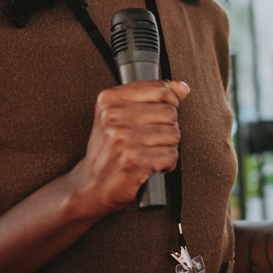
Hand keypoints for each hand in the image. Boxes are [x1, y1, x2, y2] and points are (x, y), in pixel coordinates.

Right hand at [69, 80, 189, 214]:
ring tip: (150, 152)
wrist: (91, 185)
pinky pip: (171, 155)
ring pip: (173, 134)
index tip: (162, 113)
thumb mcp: (120, 115)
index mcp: (110, 99)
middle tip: (151, 139)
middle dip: (167, 128)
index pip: (160, 89)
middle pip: (170, 113)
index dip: (169, 102)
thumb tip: (182, 87)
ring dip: (167, 147)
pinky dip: (167, 164)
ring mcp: (123, 139)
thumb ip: (151, 97)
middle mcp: (114, 116)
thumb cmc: (108, 150)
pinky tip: (152, 165)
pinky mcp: (134, 161)